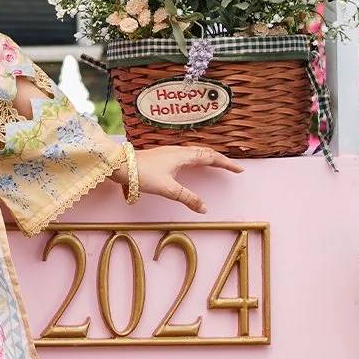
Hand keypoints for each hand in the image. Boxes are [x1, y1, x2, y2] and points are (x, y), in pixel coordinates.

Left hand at [127, 143, 243, 213]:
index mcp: (184, 156)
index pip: (211, 158)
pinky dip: (195, 157)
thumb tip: (204, 208)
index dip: (226, 164)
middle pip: (204, 152)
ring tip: (214, 162)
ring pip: (194, 151)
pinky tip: (188, 163)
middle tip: (230, 166)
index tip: (239, 169)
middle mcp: (178, 151)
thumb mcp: (168, 189)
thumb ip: (187, 198)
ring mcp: (169, 152)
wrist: (119, 165)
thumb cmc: (143, 174)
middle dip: (219, 159)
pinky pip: (185, 154)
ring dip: (207, 156)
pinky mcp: (161, 156)